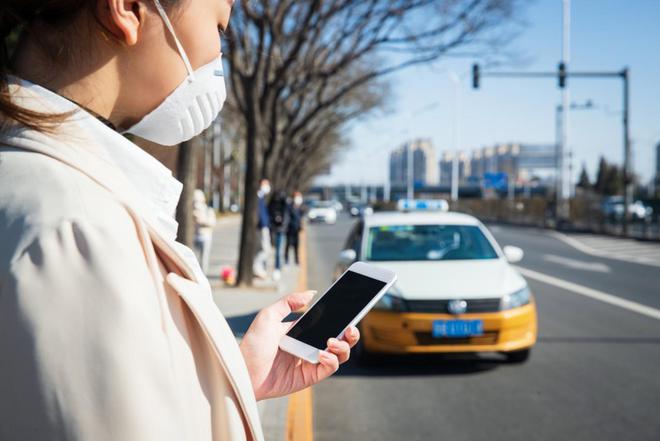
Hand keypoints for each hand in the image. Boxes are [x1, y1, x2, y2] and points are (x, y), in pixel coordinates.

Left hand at [239, 291, 359, 400]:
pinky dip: (331, 360)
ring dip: (343, 347)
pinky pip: (328, 369)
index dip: (341, 318)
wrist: (243, 372)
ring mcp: (310, 361)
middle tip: (351, 327)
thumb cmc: (252, 345)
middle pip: (339, 340)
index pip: (327, 324)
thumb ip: (288, 302)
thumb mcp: (268, 316)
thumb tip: (311, 293)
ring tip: (333, 340)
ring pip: (339, 355)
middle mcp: (309, 346)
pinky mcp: (309, 377)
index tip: (350, 310)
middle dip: (350, 334)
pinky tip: (323, 353)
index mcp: (302, 331)